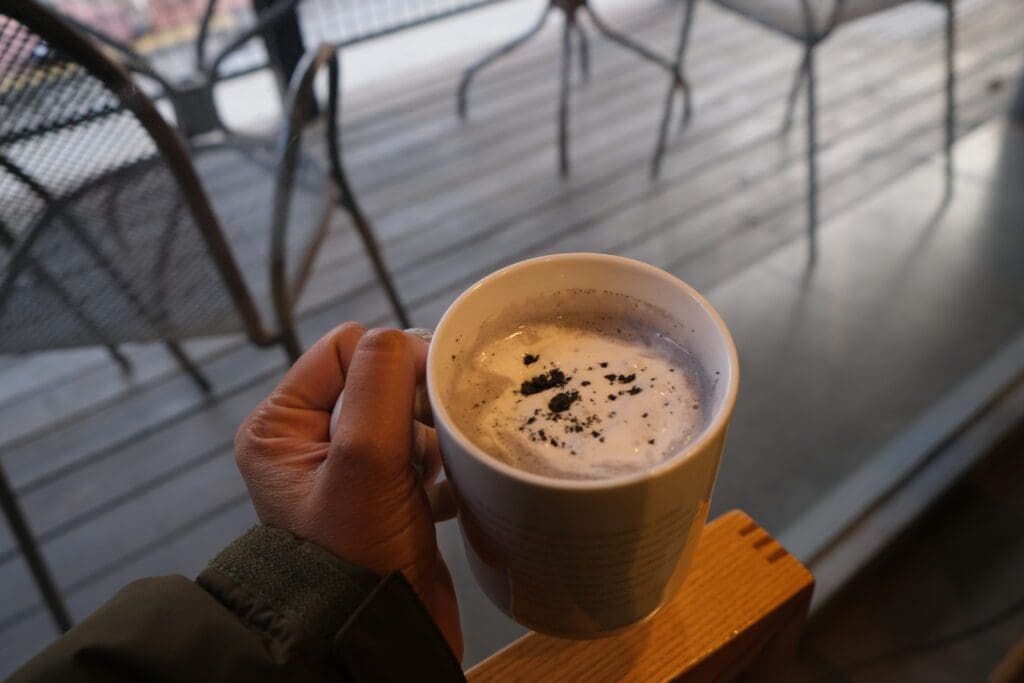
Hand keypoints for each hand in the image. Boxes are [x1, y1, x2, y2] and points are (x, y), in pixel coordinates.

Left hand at [234, 323, 461, 659]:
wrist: (379, 636)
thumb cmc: (356, 555)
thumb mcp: (362, 460)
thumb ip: (380, 384)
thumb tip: (401, 337)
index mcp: (281, 425)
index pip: (344, 349)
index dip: (391, 363)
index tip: (426, 395)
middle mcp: (309, 443)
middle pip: (378, 381)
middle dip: (414, 405)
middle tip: (429, 441)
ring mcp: (349, 472)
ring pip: (406, 417)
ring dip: (430, 438)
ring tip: (433, 474)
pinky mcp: (385, 498)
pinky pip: (420, 456)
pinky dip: (439, 469)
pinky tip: (444, 495)